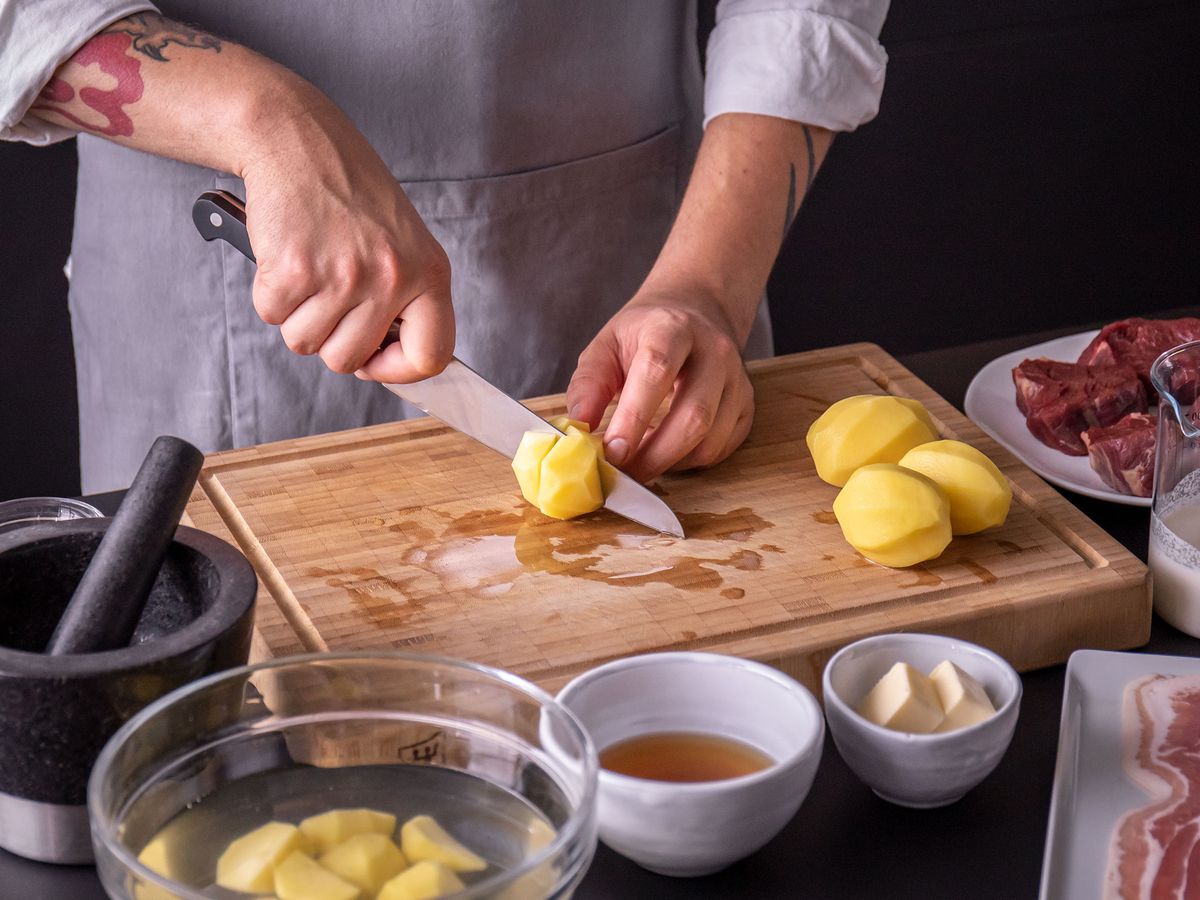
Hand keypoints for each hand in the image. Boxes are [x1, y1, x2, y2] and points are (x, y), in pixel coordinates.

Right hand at [240, 86, 453, 382]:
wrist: (296, 139)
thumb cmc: (348, 190)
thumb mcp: (401, 241)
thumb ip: (404, 298)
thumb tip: (388, 359)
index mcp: (429, 272)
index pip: (431, 355)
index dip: (397, 370)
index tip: (375, 359)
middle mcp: (392, 276)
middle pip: (349, 360)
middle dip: (330, 339)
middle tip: (327, 298)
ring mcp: (344, 274)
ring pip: (306, 343)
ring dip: (297, 315)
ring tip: (308, 269)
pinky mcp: (295, 268)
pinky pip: (272, 315)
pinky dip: (270, 293)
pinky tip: (285, 256)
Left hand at [566, 288, 753, 481]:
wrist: (695, 312)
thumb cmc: (644, 334)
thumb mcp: (607, 344)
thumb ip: (589, 384)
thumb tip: (578, 427)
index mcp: (673, 328)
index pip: (658, 372)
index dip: (634, 417)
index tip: (612, 452)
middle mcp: (715, 352)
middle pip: (694, 415)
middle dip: (655, 455)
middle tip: (622, 474)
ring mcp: (737, 380)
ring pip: (711, 440)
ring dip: (671, 462)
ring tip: (639, 460)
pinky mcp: (746, 405)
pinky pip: (721, 448)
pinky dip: (689, 461)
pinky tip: (666, 451)